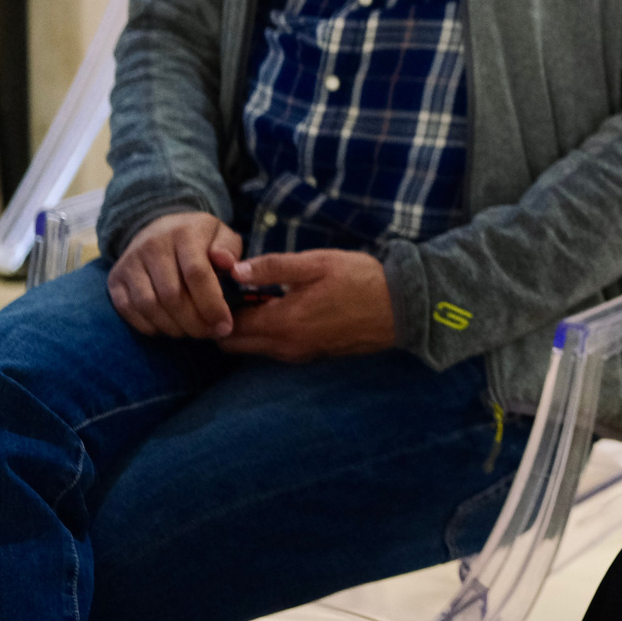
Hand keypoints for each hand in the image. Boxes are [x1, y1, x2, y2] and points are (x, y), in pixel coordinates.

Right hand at [108, 211, 242, 338]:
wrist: (159, 228)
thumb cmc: (199, 238)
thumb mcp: (221, 235)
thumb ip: (229, 249)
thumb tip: (231, 266)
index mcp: (184, 233)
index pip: (196, 273)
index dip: (212, 304)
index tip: (225, 325)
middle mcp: (153, 245)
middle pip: (172, 294)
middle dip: (194, 321)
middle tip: (210, 333)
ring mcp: (130, 262)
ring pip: (149, 305)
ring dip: (172, 326)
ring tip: (192, 331)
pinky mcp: (115, 278)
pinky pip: (128, 309)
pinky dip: (149, 325)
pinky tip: (168, 327)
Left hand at [216, 249, 395, 361]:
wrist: (401, 308)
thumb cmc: (360, 280)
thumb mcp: (317, 263)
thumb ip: (273, 267)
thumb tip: (235, 270)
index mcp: (282, 322)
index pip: (230, 325)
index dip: (220, 307)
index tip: (223, 287)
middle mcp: (286, 347)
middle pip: (236, 344)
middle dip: (227, 323)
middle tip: (236, 295)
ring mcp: (300, 355)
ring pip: (255, 349)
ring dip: (249, 330)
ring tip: (259, 301)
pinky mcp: (313, 356)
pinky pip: (276, 351)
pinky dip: (268, 336)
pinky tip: (283, 312)